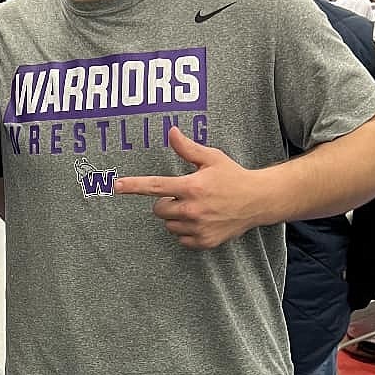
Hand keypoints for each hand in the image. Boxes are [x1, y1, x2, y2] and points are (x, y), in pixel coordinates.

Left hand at [114, 126, 262, 248]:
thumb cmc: (233, 176)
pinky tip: (202, 221)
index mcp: (191, 187)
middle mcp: (193, 209)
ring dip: (176, 218)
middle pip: (158, 210)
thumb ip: (187, 148)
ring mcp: (198, 227)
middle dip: (166, 203)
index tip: (117, 185)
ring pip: (169, 226)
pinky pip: (181, 239)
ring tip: (197, 208)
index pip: (155, 186)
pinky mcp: (204, 242)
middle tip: (184, 196)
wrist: (258, 200)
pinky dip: (187, 232)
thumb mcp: (211, 158)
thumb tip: (171, 132)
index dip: (134, 186)